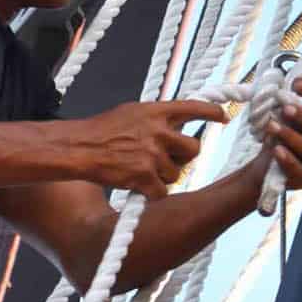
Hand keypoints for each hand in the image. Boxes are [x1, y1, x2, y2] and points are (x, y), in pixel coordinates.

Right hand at [57, 100, 229, 199]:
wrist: (78, 148)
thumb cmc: (100, 130)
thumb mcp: (130, 112)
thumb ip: (155, 118)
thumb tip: (175, 125)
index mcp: (156, 111)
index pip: (193, 108)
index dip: (212, 113)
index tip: (223, 116)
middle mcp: (158, 131)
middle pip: (193, 148)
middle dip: (185, 157)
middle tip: (170, 159)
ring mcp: (153, 154)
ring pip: (177, 173)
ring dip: (163, 176)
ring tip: (140, 170)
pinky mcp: (145, 176)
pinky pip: (162, 191)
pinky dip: (151, 193)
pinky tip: (137, 186)